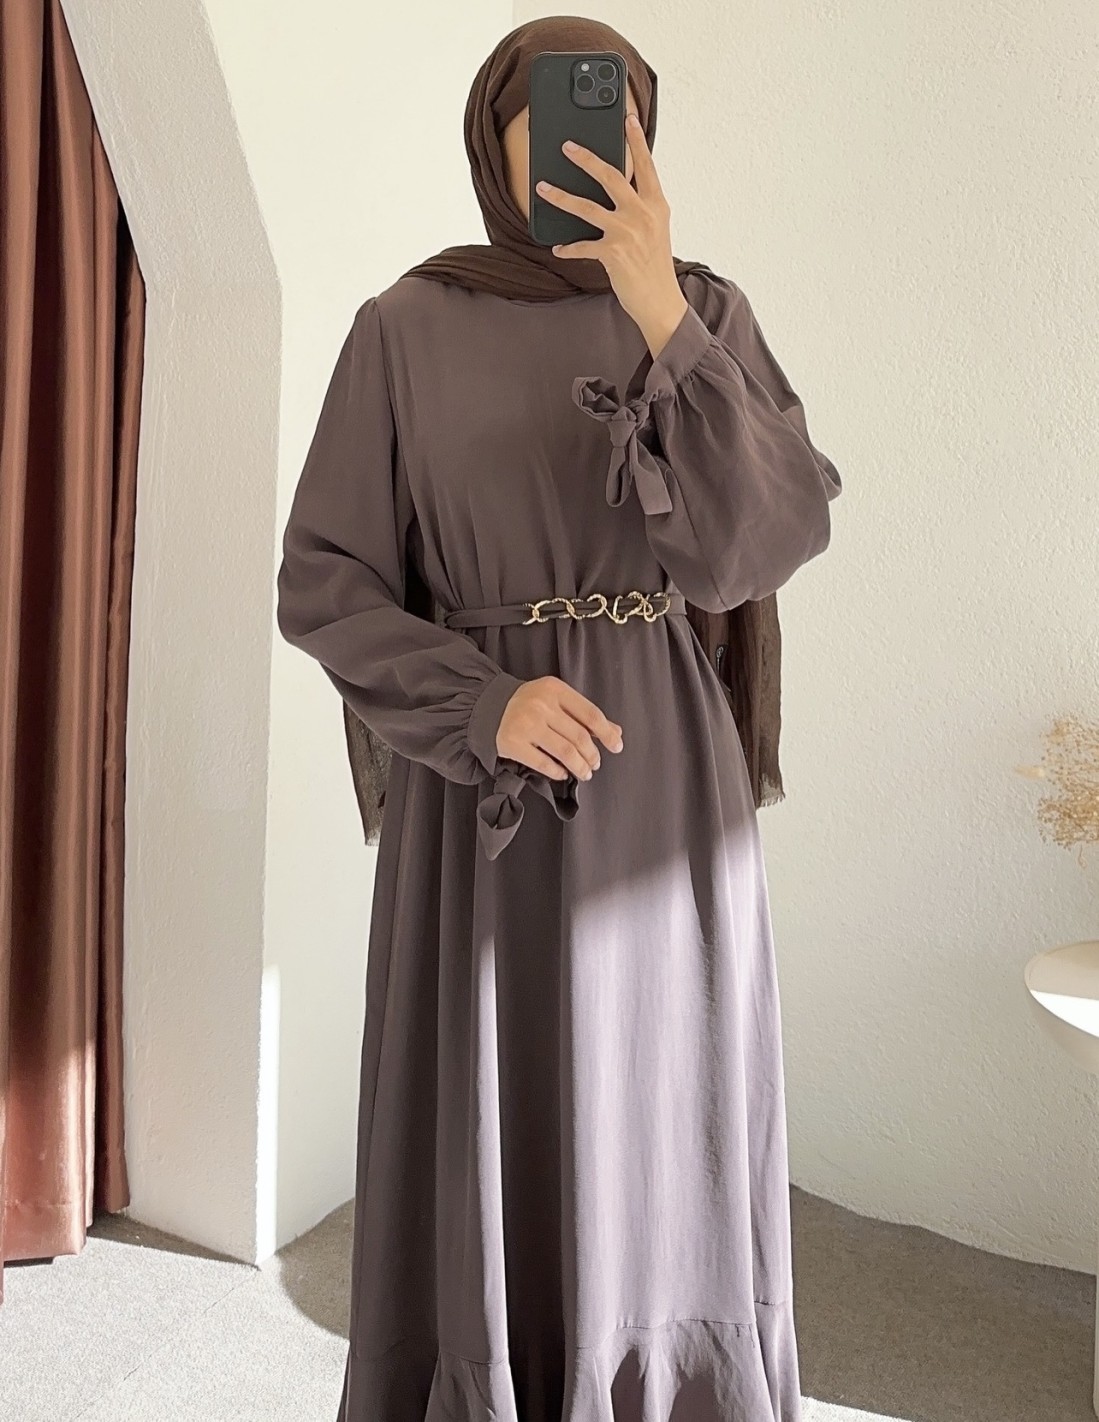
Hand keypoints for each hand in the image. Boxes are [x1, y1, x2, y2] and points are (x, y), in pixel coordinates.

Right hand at [497, 676, 623, 780]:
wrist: (489, 706)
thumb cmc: (529, 703)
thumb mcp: (557, 699)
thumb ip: (584, 715)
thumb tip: (615, 732)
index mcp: (555, 690)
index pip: (590, 714)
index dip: (607, 733)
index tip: (616, 746)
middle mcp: (541, 705)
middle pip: (580, 736)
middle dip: (593, 755)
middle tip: (595, 764)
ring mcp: (526, 725)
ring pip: (565, 752)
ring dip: (580, 767)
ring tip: (585, 773)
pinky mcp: (513, 743)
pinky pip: (544, 764)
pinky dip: (559, 772)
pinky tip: (563, 773)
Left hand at [535, 112, 688, 357]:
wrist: (660, 300)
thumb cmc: (655, 265)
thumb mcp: (655, 229)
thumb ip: (640, 206)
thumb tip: (619, 189)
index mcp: (656, 204)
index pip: (645, 166)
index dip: (636, 141)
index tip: (627, 119)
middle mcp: (642, 214)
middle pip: (610, 176)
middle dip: (586, 159)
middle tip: (567, 146)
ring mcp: (626, 232)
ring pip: (586, 207)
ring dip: (560, 196)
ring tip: (542, 187)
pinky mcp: (612, 253)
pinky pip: (582, 245)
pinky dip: (569, 247)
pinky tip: (558, 248)